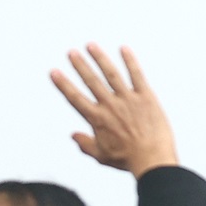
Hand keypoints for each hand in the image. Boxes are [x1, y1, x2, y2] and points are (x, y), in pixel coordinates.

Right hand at [51, 45, 178, 177]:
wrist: (152, 157)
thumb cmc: (126, 159)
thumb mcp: (101, 156)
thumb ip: (85, 145)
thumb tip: (73, 135)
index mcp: (97, 119)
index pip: (75, 98)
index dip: (63, 84)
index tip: (54, 72)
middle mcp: (110, 105)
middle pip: (91, 81)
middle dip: (80, 65)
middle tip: (71, 52)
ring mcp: (128, 99)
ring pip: (111, 74)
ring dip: (100, 58)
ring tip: (90, 45)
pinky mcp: (145, 96)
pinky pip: (136, 74)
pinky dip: (130, 61)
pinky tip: (123, 48)